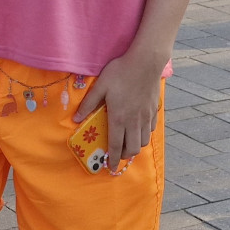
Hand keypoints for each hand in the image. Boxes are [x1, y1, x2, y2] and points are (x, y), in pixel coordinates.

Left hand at [75, 49, 161, 172]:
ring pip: (143, 141)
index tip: (111, 167)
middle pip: (132, 148)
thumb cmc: (120, 72)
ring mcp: (146, 117)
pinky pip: (150, 130)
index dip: (113, 159)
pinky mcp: (154, 110)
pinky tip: (139, 130)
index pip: (116, 145)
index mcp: (118, 118)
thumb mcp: (100, 86)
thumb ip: (88, 104)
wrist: (145, 62)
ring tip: (128, 144)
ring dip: (135, 146)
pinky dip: (144, 135)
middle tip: (118, 155)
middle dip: (124, 156)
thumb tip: (76, 119)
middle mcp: (134, 121)